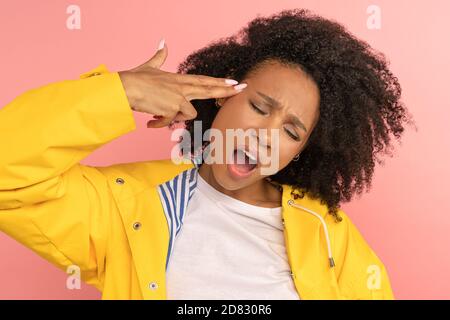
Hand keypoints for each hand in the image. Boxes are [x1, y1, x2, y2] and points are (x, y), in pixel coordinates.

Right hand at [118, 39, 246, 127]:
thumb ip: (159, 56)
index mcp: (178, 79)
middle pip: (208, 89)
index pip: (203, 80)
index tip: (233, 82)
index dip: (218, 82)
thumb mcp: (150, 66)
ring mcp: (178, 98)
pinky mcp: (172, 109)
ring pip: (190, 112)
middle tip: (242, 88)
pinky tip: (150, 122)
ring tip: (158, 116)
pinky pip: (171, 121)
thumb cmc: (135, 79)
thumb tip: (162, 42)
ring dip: (175, 117)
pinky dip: (160, 124)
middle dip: (226, 90)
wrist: (125, 87)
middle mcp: (181, 87)